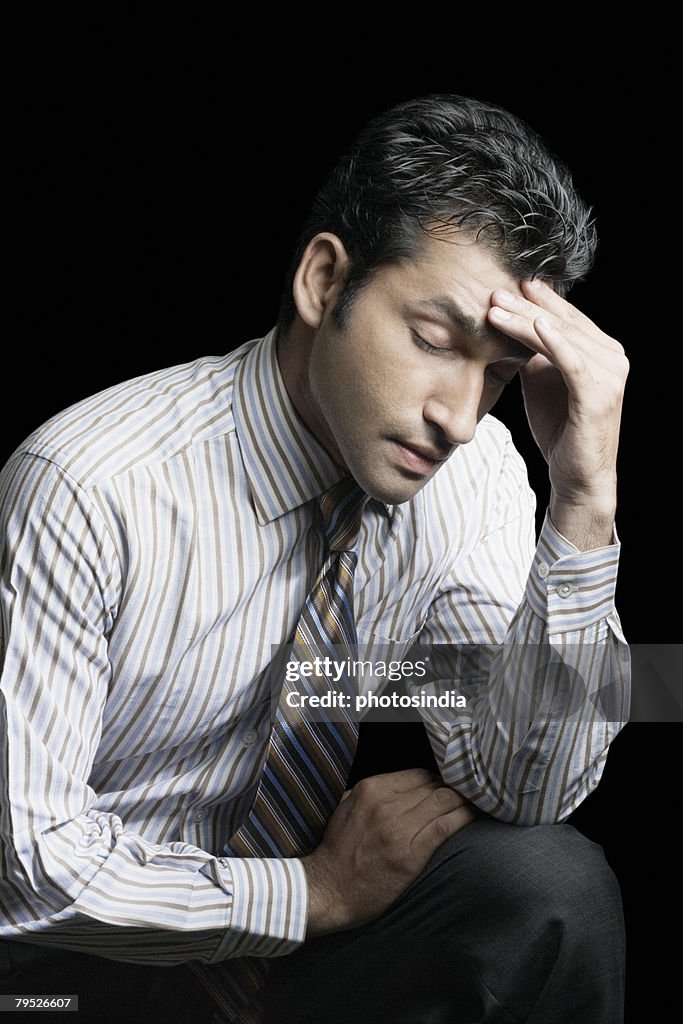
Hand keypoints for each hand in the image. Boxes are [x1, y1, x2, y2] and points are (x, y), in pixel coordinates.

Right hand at [301, 769, 473, 936]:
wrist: (329, 890)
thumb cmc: (338, 850)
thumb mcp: (346, 806)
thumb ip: (371, 792)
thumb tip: (399, 785)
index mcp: (371, 789)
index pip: (419, 774)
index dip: (438, 781)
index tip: (449, 789)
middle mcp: (386, 804)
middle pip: (434, 786)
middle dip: (454, 790)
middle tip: (468, 798)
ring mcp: (399, 829)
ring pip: (444, 802)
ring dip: (464, 801)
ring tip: (476, 804)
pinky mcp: (411, 855)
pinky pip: (445, 827)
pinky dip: (463, 818)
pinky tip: (473, 817)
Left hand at [488, 279, 628, 548]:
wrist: (575, 475)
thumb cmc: (560, 430)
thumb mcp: (541, 381)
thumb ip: (533, 352)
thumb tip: (510, 325)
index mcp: (600, 352)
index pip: (566, 318)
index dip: (537, 300)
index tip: (507, 285)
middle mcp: (612, 358)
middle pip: (562, 323)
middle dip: (525, 306)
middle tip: (494, 292)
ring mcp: (610, 375)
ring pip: (563, 339)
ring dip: (527, 321)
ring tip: (496, 309)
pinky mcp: (599, 395)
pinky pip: (573, 362)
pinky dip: (554, 342)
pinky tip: (535, 326)